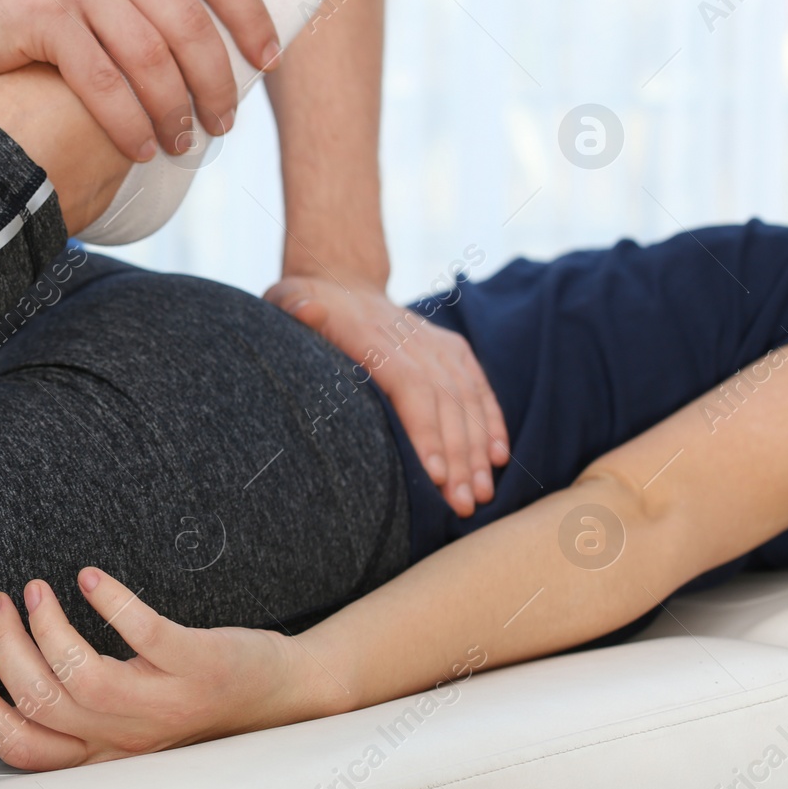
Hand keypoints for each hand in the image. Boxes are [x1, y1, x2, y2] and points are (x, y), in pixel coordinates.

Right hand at [0, 0, 278, 162]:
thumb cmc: (24, 7)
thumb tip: (212, 51)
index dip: (251, 18)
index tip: (268, 61)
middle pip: (189, 23)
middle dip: (214, 82)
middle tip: (222, 124)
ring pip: (151, 58)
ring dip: (173, 111)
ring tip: (180, 144)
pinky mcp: (44, 16)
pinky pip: (104, 82)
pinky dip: (128, 123)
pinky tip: (140, 148)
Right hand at [0, 568, 327, 769]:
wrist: (286, 696)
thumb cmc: (196, 701)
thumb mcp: (132, 720)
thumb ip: (80, 706)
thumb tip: (12, 664)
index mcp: (105, 753)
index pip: (23, 747)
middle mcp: (131, 738)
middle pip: (42, 703)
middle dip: (4, 649)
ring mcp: (167, 703)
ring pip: (83, 677)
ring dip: (48, 626)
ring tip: (36, 587)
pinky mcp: (201, 666)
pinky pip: (148, 636)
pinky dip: (114, 605)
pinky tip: (91, 577)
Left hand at [264, 275, 508, 515]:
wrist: (343, 283)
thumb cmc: (306, 303)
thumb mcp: (288, 298)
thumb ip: (295, 307)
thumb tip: (309, 310)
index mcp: (374, 336)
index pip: (409, 386)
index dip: (424, 430)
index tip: (434, 475)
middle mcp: (414, 341)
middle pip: (444, 402)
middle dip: (458, 456)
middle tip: (463, 505)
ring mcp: (436, 345)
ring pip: (466, 399)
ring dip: (478, 449)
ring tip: (481, 495)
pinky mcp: (452, 349)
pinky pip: (478, 387)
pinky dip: (491, 421)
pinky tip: (499, 458)